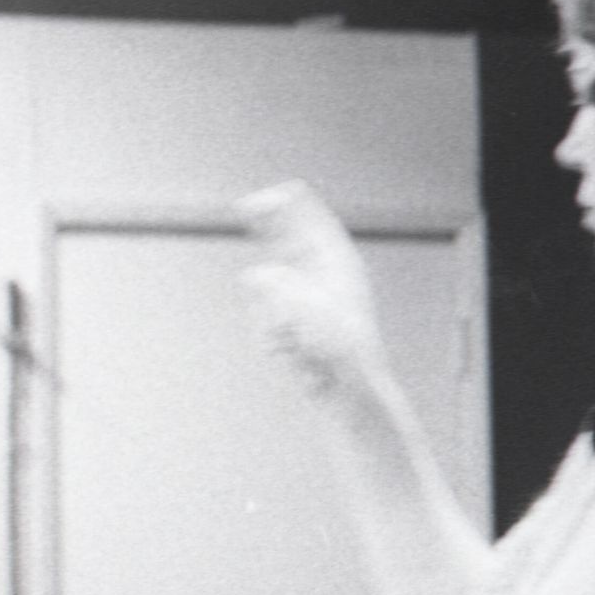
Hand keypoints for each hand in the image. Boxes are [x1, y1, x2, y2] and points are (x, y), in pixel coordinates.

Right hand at [238, 180, 387, 391]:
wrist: (348, 393)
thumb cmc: (343, 351)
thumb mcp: (311, 313)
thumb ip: (280, 288)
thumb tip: (255, 273)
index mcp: (339, 265)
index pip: (312, 220)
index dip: (285, 206)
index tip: (257, 201)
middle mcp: (322, 276)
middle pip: (288, 237)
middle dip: (269, 227)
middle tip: (246, 206)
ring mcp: (305, 298)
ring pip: (267, 285)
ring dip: (270, 313)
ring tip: (294, 338)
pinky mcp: (291, 321)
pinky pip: (262, 317)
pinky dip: (268, 335)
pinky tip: (289, 354)